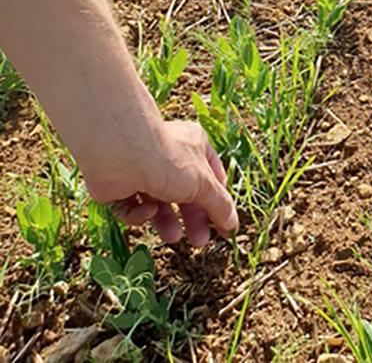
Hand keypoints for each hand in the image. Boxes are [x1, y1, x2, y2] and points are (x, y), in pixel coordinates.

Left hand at [81, 120, 238, 246]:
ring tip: (173, 237)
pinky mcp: (120, 186)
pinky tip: (146, 209)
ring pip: (159, 204)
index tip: (224, 227)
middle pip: (186, 194)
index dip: (218, 202)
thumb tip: (233, 225)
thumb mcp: (203, 185)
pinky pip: (134, 206)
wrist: (120, 153)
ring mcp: (143, 171)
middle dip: (193, 219)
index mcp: (194, 146)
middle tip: (199, 241)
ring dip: (167, 222)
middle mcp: (169, 157)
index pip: (212, 177)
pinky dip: (140, 213)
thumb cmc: (169, 160)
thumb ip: (219, 206)